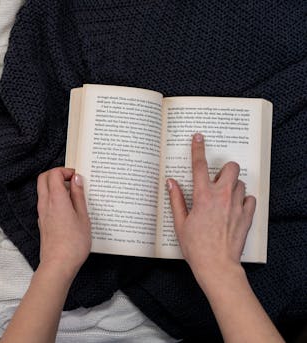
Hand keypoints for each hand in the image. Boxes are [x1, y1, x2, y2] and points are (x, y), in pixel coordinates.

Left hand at [36, 167, 90, 279]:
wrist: (58, 265)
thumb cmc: (74, 243)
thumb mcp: (83, 217)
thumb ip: (78, 196)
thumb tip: (76, 179)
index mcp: (56, 199)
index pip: (53, 174)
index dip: (65, 171)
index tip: (77, 176)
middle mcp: (45, 203)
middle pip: (43, 178)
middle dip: (57, 174)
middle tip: (72, 180)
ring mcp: (42, 213)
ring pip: (43, 190)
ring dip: (55, 186)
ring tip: (73, 195)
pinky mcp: (43, 222)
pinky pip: (45, 202)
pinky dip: (54, 198)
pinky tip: (69, 208)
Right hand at [167, 133, 255, 285]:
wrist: (216, 265)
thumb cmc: (196, 246)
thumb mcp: (180, 223)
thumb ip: (176, 200)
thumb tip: (171, 183)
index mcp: (203, 196)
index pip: (199, 165)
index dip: (198, 149)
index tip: (198, 138)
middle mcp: (222, 197)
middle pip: (231, 168)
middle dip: (224, 170)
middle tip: (216, 181)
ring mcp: (237, 205)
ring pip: (241, 183)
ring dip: (233, 187)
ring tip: (224, 199)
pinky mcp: (247, 216)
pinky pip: (250, 199)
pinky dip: (244, 200)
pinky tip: (234, 209)